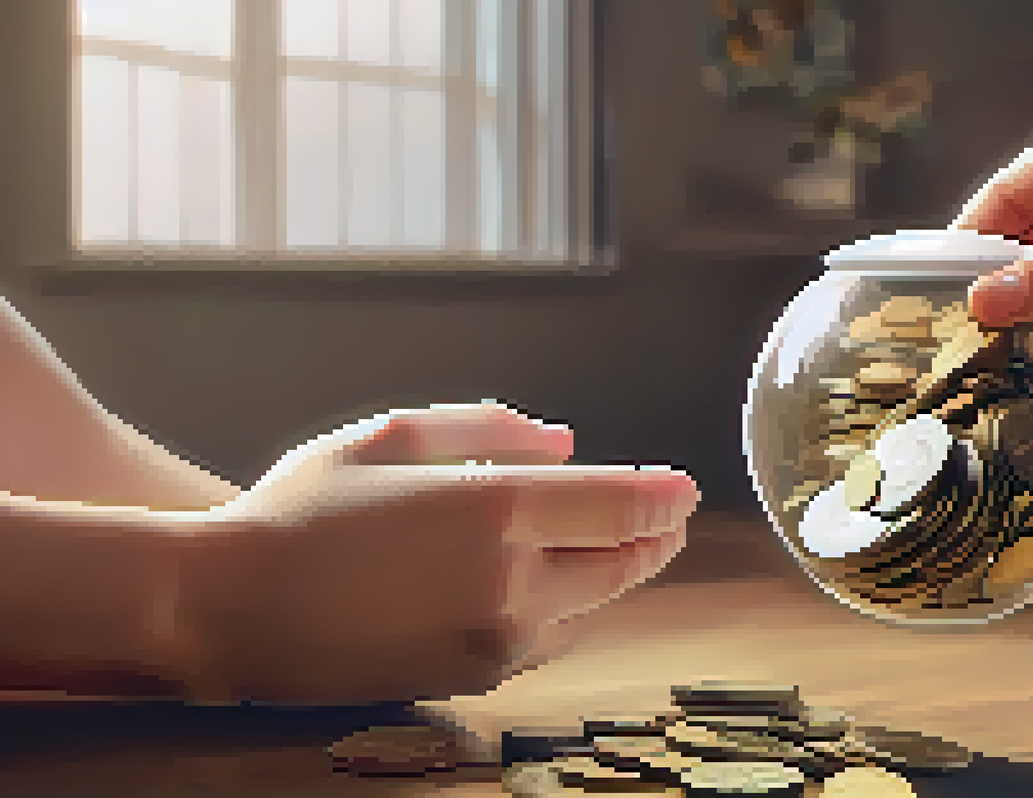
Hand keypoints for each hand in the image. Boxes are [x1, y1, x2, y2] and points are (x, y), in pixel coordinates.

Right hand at [176, 404, 697, 704]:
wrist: (226, 609)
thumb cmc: (299, 510)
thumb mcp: (388, 438)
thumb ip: (488, 430)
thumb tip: (566, 441)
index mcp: (496, 511)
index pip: (622, 507)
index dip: (664, 496)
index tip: (686, 487)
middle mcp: (511, 581)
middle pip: (624, 563)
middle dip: (655, 538)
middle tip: (668, 518)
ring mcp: (496, 638)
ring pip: (591, 607)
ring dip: (612, 575)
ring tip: (618, 547)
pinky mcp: (475, 677)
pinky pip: (548, 640)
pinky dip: (567, 610)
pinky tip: (552, 586)